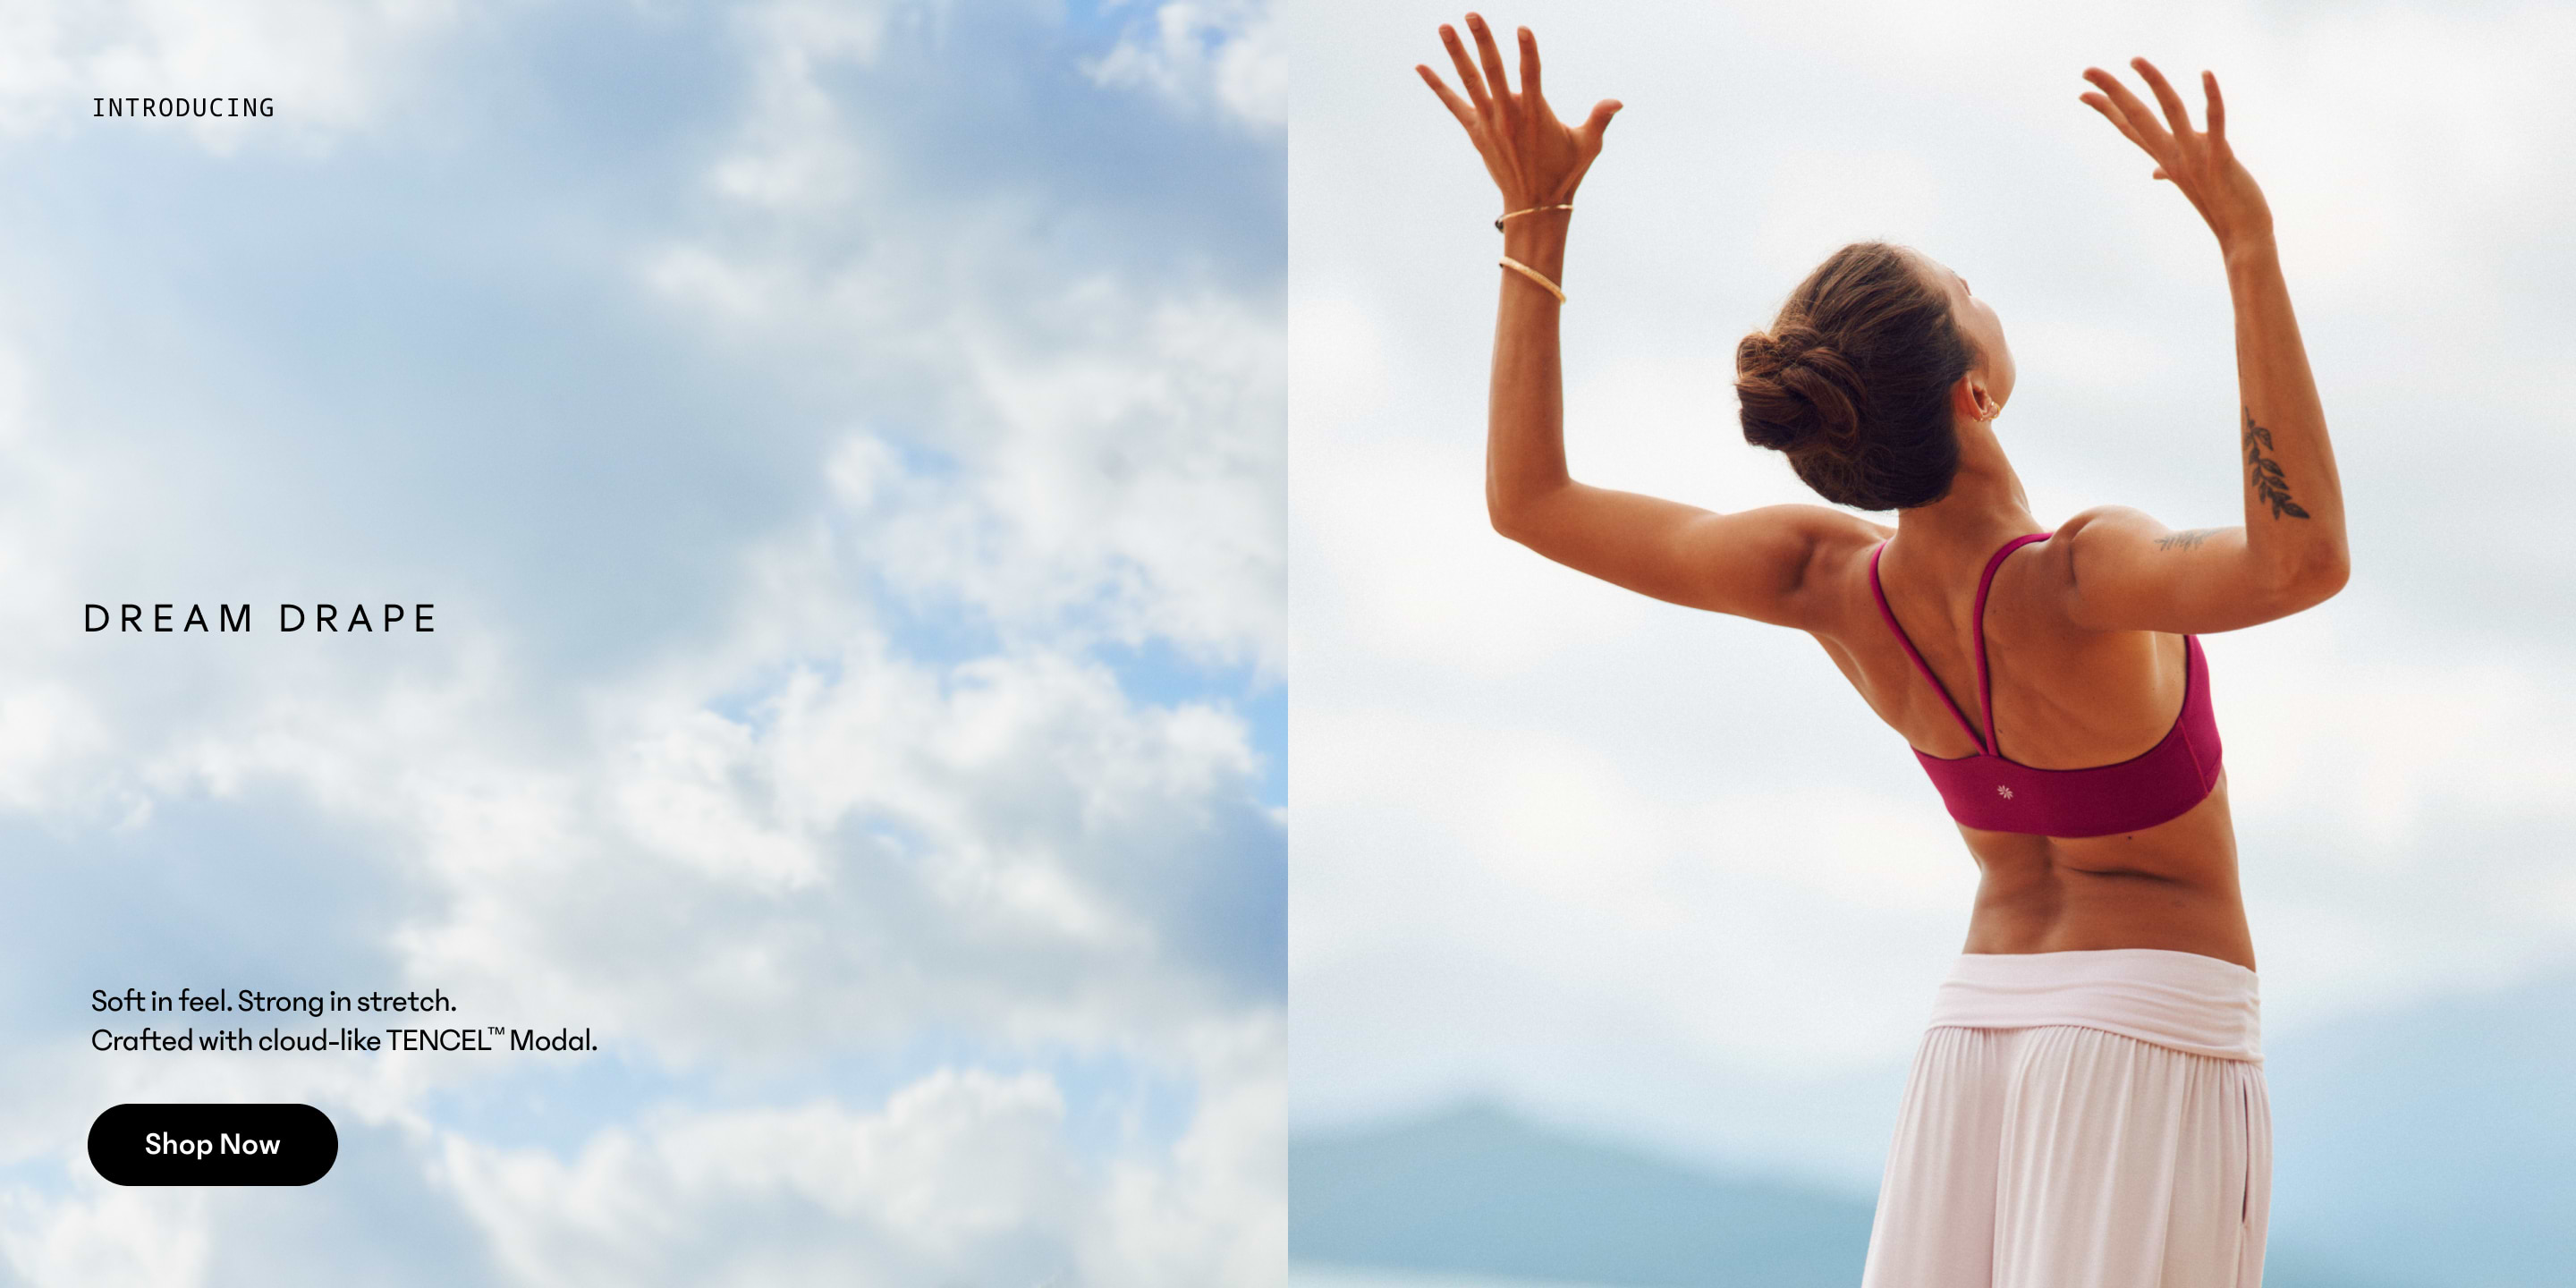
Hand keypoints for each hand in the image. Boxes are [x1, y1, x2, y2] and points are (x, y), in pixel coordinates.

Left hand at [1416, 14, 1620, 211]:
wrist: (1535, 205)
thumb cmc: (1566, 172)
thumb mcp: (1588, 145)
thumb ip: (1600, 118)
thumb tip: (1617, 102)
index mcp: (1536, 115)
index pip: (1532, 76)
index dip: (1527, 52)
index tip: (1522, 29)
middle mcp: (1509, 116)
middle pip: (1493, 71)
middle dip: (1482, 41)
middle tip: (1472, 14)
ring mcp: (1489, 123)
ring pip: (1470, 81)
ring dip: (1456, 53)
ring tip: (1444, 27)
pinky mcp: (1476, 132)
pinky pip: (1453, 104)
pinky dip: (1437, 85)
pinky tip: (1421, 66)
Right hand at [2081, 59, 2273, 252]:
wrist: (2243, 238)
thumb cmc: (2222, 209)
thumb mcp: (2192, 185)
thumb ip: (2172, 171)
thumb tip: (2156, 172)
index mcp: (2165, 160)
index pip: (2129, 129)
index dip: (2107, 110)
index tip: (2084, 93)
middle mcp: (2172, 157)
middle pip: (2135, 118)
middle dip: (2111, 91)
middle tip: (2087, 70)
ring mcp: (2193, 159)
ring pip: (2169, 113)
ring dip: (2153, 83)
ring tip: (2135, 60)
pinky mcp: (2220, 160)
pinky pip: (2214, 123)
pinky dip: (2211, 98)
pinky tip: (2206, 74)